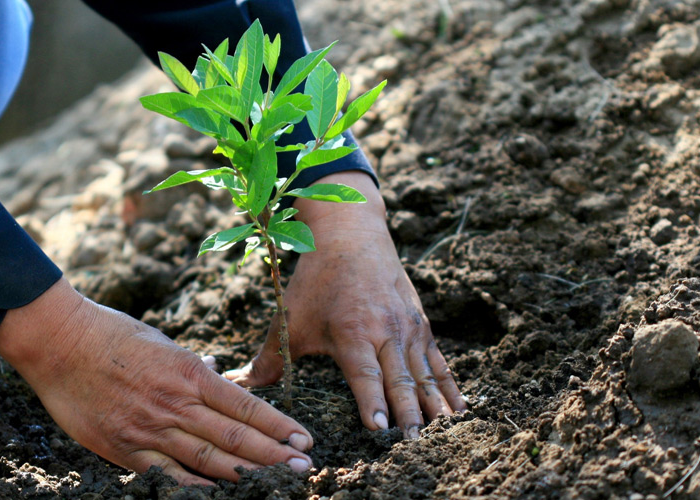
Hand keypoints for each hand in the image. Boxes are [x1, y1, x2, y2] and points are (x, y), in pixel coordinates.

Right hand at [0, 278, 313, 484]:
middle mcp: (176, 403)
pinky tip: (219, 494)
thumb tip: (219, 379)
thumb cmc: (113, 334)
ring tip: (276, 483)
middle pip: (235, 436)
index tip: (303, 439)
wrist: (59, 342)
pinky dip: (195, 486)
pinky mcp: (124, 448)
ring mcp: (150, 429)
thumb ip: (193, 369)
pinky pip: (167, 475)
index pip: (245, 405)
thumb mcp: (163, 343)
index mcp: (189, 372)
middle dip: (274, 455)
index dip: (277, 425)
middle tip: (304, 468)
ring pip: (208, 459)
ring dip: (246, 473)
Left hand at [225, 172, 465, 437]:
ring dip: (434, 405)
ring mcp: (408, 327)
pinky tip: (459, 410)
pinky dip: (449, 386)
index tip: (381, 429)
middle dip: (409, 413)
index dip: (373, 402)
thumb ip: (270, 357)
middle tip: (415, 442)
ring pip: (424, 373)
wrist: (352, 234)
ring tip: (444, 434)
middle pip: (401, 378)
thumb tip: (240, 385)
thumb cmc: (318, 280)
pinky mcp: (421, 324)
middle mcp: (386, 330)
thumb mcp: (292, 316)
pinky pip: (438, 361)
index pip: (365, 375)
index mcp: (352, 331)